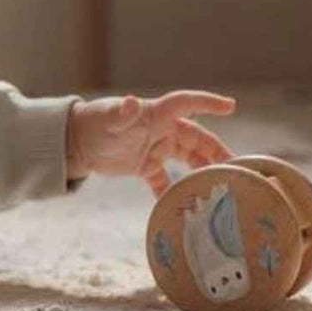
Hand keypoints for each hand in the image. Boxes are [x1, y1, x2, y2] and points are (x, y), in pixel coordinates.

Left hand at [67, 90, 236, 196]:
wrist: (77, 142)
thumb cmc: (94, 122)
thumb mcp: (110, 118)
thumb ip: (123, 114)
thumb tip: (132, 103)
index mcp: (157, 114)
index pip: (188, 103)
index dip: (209, 103)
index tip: (230, 106)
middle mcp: (162, 130)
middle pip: (197, 139)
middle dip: (216, 152)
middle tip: (234, 168)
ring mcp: (155, 148)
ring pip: (187, 159)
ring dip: (201, 170)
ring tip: (218, 186)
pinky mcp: (145, 166)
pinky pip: (164, 180)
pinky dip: (172, 192)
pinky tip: (183, 207)